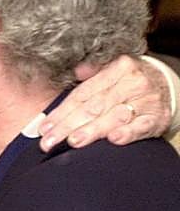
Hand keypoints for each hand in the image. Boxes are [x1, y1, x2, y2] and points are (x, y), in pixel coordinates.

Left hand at [39, 55, 172, 149]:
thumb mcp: (111, 71)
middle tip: (49, 141)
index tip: (44, 127)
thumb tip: (76, 70)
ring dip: (92, 130)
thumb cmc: (128, 83)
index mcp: (118, 69)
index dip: (61, 112)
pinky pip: (141, 127)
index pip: (83, 94)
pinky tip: (113, 140)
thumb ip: (91, 73)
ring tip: (73, 141)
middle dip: (68, 126)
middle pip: (94, 107)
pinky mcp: (157, 118)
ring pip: (114, 117)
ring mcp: (146, 101)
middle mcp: (133, 83)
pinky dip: (128, 133)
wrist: (165, 86)